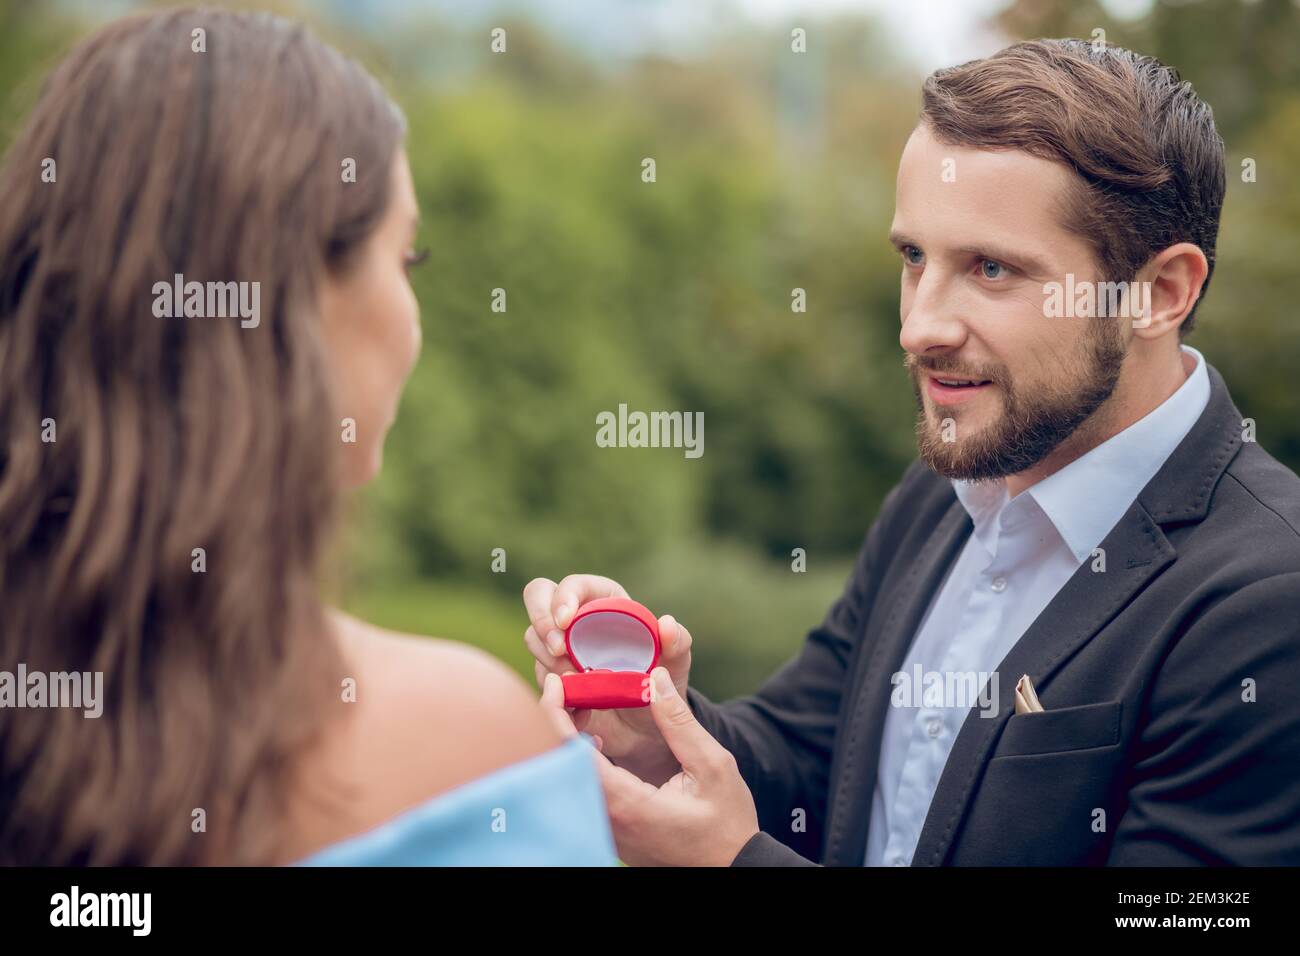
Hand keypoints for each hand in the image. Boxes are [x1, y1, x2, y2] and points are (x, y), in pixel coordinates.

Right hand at [523, 574, 691, 785]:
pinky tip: (583, 707)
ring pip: (533, 638)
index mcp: (605, 601)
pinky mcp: (550, 675)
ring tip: (583, 683)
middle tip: (558, 650)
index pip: (573, 584)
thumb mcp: (676, 664)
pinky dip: (556, 691)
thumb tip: (666, 624)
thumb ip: (677, 643)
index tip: (566, 621)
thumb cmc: (661, 683)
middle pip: (537, 595)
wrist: (647, 727)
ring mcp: (559, 646)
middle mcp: (577, 618)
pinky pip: (539, 676)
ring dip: (550, 661)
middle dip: (541, 620)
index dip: (564, 597)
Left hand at [540, 667, 758, 866]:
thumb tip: (656, 678)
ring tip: (582, 709)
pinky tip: (596, 743)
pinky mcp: (611, 835)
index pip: (572, 755)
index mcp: (628, 805)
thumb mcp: (712, 765)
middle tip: (569, 690)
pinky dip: (578, 762)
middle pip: (559, 766)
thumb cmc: (727, 821)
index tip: (555, 683)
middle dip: (557, 722)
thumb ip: (679, 722)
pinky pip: (581, 793)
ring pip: (567, 781)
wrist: (733, 866)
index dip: (554, 715)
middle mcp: (608, 823)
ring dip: (567, 742)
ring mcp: (607, 833)